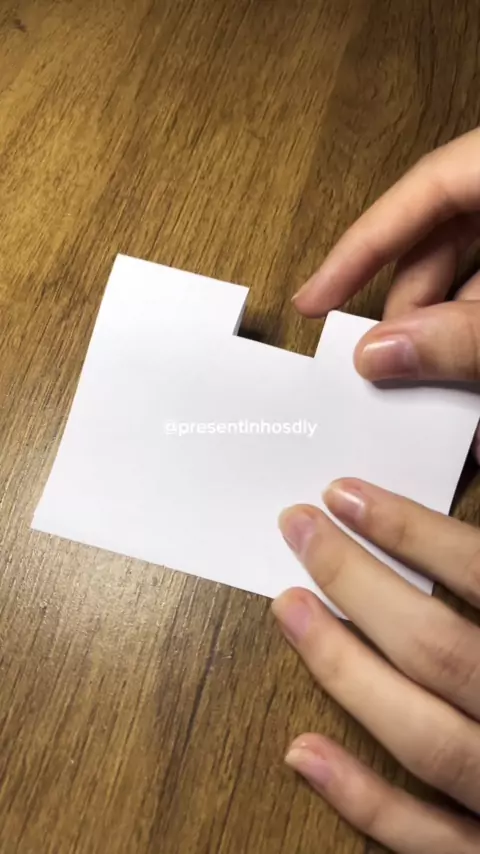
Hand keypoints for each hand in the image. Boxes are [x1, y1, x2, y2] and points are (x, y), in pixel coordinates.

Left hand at [272, 480, 479, 852]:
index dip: (410, 531)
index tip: (344, 494)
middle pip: (441, 650)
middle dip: (357, 583)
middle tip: (298, 528)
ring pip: (427, 738)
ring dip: (345, 671)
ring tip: (289, 607)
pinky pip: (431, 841)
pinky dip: (365, 800)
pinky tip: (303, 751)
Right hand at [293, 128, 479, 388]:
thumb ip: (465, 335)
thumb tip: (380, 354)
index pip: (425, 186)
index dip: (364, 245)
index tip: (316, 299)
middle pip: (443, 233)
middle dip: (409, 299)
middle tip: (384, 356)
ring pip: (472, 262)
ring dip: (444, 318)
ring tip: (432, 373)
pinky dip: (474, 319)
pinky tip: (467, 363)